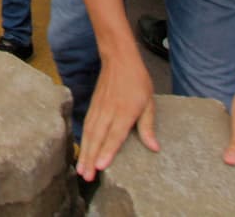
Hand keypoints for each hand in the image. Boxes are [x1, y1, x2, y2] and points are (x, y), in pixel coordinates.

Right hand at [76, 52, 157, 180]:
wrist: (119, 59)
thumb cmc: (137, 81)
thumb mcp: (149, 102)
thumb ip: (147, 126)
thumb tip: (154, 147)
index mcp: (124, 111)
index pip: (115, 135)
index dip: (107, 151)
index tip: (100, 166)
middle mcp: (109, 111)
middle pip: (97, 138)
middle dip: (90, 158)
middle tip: (86, 176)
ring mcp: (99, 108)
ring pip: (89, 133)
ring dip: (84, 151)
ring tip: (80, 169)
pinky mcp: (93, 106)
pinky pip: (86, 125)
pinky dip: (83, 140)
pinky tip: (81, 150)